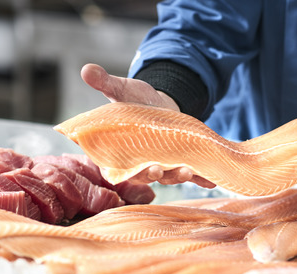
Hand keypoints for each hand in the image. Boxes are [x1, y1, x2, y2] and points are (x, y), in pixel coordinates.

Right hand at [80, 63, 214, 187]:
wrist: (159, 103)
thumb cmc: (134, 100)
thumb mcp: (120, 90)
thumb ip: (104, 83)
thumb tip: (86, 68)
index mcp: (119, 153)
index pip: (121, 169)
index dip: (130, 172)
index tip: (140, 168)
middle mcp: (140, 164)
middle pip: (146, 176)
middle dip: (155, 176)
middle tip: (161, 170)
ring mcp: (163, 165)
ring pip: (169, 177)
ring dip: (179, 177)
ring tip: (188, 171)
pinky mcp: (181, 162)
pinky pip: (192, 175)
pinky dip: (201, 179)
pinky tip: (210, 181)